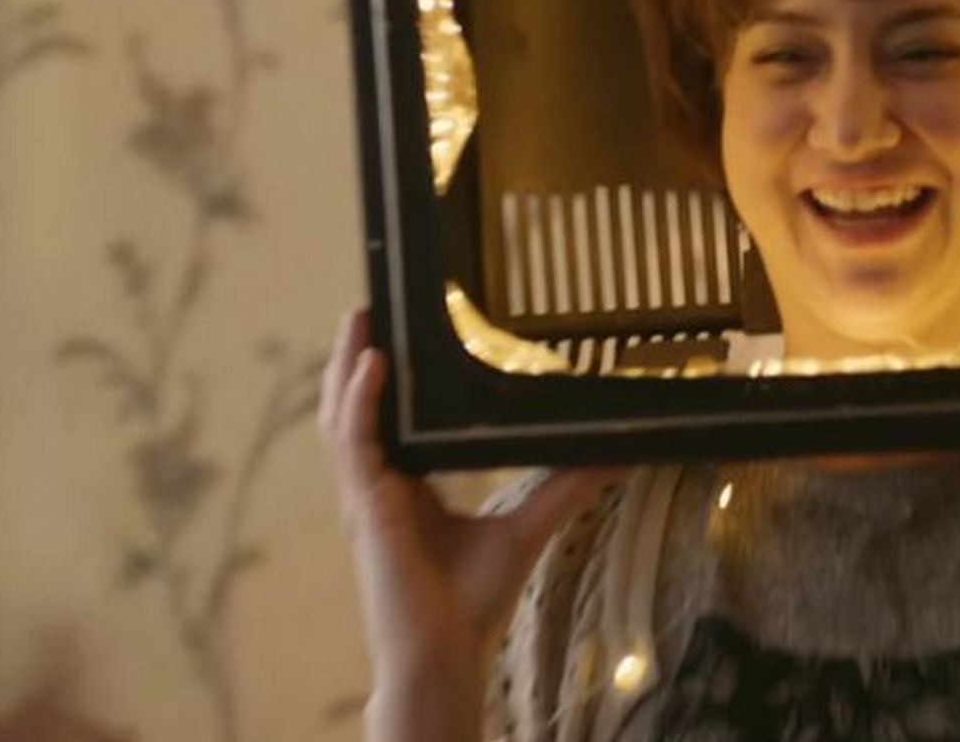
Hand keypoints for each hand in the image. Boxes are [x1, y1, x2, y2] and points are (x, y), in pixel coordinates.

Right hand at [318, 309, 624, 735]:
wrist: (447, 651)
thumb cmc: (474, 600)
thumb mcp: (530, 523)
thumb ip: (567, 485)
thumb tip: (615, 455)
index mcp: (405, 488)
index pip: (388, 420)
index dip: (384, 379)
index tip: (396, 333)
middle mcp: (378, 487)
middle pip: (355, 410)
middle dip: (354, 358)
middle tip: (368, 308)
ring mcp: (367, 498)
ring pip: (344, 419)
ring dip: (347, 367)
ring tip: (360, 320)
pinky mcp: (368, 509)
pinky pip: (357, 445)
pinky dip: (363, 402)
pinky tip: (373, 366)